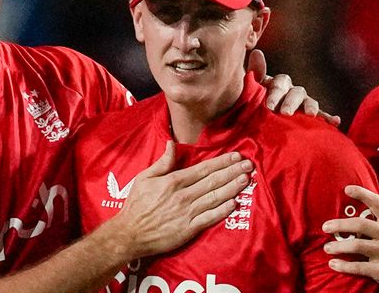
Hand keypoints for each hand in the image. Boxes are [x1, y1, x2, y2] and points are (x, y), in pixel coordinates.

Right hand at [107, 141, 252, 259]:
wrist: (129, 234)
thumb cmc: (136, 205)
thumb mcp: (144, 178)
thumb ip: (162, 162)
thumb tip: (171, 143)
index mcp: (174, 181)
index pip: (203, 168)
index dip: (222, 162)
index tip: (236, 156)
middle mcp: (183, 195)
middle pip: (213, 181)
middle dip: (233, 172)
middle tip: (249, 165)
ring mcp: (187, 213)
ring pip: (215, 198)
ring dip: (232, 188)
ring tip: (246, 180)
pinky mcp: (189, 229)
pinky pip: (210, 218)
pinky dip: (223, 210)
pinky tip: (235, 204)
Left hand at [247, 49, 340, 125]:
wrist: (260, 116)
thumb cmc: (255, 100)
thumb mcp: (252, 87)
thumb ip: (255, 72)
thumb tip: (257, 53)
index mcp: (277, 84)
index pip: (279, 84)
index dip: (275, 94)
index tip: (270, 106)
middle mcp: (292, 91)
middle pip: (295, 92)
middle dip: (291, 102)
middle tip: (285, 113)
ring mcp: (302, 103)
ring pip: (309, 102)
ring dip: (311, 107)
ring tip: (311, 114)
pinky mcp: (310, 115)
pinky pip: (321, 116)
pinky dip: (328, 117)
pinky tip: (335, 121)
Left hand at [322, 185, 378, 292]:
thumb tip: (365, 202)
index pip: (377, 202)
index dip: (362, 193)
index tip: (346, 189)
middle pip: (360, 225)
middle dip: (340, 225)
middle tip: (325, 227)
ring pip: (357, 246)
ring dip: (338, 246)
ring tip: (327, 248)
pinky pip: (359, 267)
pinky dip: (344, 266)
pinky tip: (333, 264)